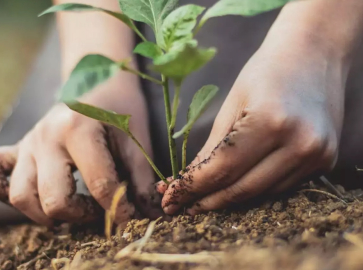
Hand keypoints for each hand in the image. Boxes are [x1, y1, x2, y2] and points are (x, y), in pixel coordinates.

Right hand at [0, 73, 159, 226]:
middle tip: (98, 209)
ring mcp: (28, 143)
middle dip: (80, 215)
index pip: (98, 185)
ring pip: (20, 196)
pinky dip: (4, 192)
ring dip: (46, 213)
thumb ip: (141, 178)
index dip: (119, 209)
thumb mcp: (136, 138)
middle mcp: (46, 137)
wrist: (97, 79)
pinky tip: (34, 195)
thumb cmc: (120, 107)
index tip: (130, 218)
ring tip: (72, 208)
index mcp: (78, 130)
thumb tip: (149, 212)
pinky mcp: (17, 148)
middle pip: (53, 199)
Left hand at [158, 35, 346, 214]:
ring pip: (261, 193)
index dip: (191, 189)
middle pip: (242, 189)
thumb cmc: (265, 72)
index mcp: (270, 121)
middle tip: (180, 207)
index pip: (222, 170)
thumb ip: (212, 148)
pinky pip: (281, 186)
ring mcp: (318, 155)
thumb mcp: (231, 104)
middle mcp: (300, 143)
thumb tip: (188, 182)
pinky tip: (237, 184)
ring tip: (203, 197)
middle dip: (206, 201)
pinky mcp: (327, 160)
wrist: (313, 53)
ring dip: (230, 198)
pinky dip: (255, 188)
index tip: (169, 199)